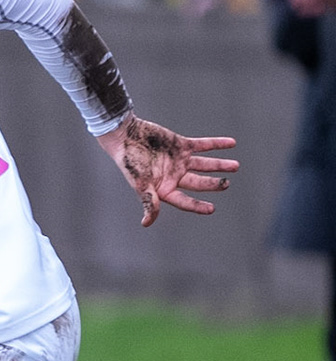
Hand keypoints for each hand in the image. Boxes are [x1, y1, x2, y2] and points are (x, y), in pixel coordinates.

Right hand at [95, 114, 236, 226]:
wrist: (125, 136)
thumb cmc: (129, 162)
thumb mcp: (140, 184)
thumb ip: (149, 202)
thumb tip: (146, 223)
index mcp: (164, 188)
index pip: (184, 200)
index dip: (197, 206)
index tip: (212, 209)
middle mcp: (173, 175)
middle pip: (198, 182)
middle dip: (213, 184)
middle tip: (227, 184)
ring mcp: (178, 160)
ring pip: (204, 164)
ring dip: (219, 165)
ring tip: (235, 166)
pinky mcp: (181, 144)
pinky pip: (203, 145)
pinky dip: (217, 144)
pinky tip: (231, 144)